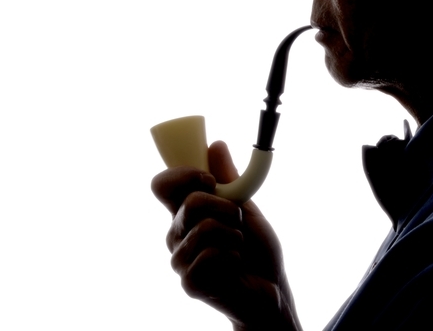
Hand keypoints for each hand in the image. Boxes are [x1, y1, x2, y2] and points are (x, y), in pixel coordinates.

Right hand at [151, 141, 301, 330]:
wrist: (271, 287)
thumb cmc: (257, 248)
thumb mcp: (247, 207)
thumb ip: (229, 180)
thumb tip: (216, 145)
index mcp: (185, 213)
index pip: (162, 185)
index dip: (182, 174)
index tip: (208, 178)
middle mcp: (177, 234)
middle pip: (189, 202)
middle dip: (227, 207)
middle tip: (239, 221)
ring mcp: (181, 260)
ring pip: (205, 228)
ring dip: (235, 235)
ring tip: (238, 248)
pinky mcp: (190, 284)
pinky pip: (210, 256)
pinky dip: (233, 258)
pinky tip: (234, 268)